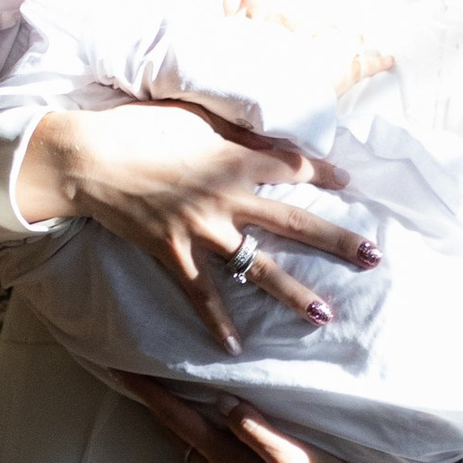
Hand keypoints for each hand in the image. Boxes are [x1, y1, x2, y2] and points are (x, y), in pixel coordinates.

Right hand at [21, 103, 377, 352]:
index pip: (294, 165)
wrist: (88, 158)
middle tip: (374, 258)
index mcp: (234, 157)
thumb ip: (232, 131)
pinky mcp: (172, 252)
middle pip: (295, 222)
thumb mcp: (193, 115)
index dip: (325, 172)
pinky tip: (236, 346)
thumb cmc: (137, 127)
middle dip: (338, 241)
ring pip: (259, 267)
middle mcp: (227, 196)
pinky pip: (202, 294)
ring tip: (325, 316)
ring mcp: (201, 229)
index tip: (350, 183)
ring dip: (294, 293)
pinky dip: (218, 321)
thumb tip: (263, 135)